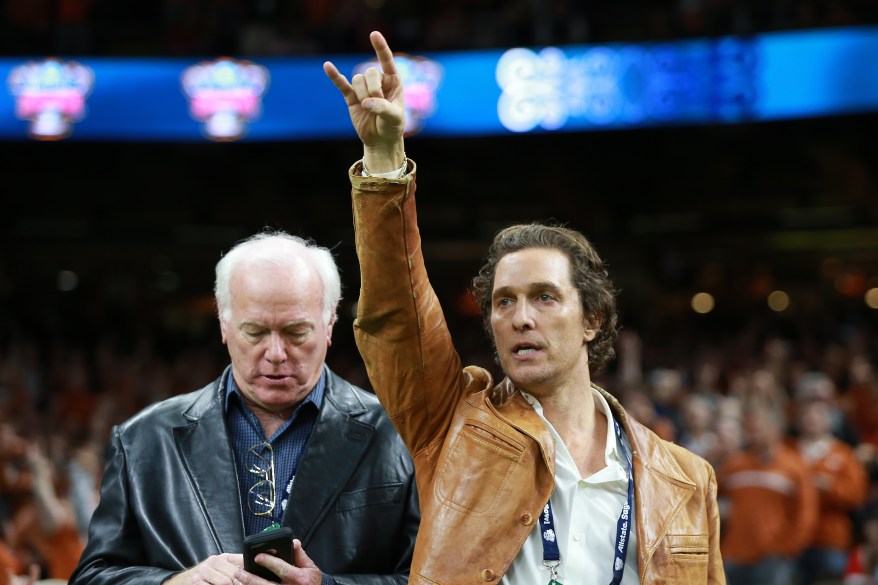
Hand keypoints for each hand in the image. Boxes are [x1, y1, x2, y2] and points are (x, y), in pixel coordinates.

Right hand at [164, 553, 244, 584]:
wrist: (181, 582)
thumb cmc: (204, 576)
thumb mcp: (219, 567)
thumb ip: (234, 565)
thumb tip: (252, 568)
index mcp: (221, 558)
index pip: (241, 563)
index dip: (248, 574)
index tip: (251, 580)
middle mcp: (213, 562)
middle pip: (235, 575)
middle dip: (239, 584)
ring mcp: (204, 572)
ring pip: (226, 582)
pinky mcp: (196, 582)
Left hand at [236, 539, 323, 584]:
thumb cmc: (311, 581)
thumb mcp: (311, 567)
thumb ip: (301, 555)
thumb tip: (294, 542)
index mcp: (299, 578)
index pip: (282, 569)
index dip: (269, 562)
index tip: (258, 556)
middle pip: (266, 584)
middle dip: (251, 578)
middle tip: (239, 571)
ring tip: (238, 578)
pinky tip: (244, 584)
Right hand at [324, 30, 405, 172]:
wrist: (381, 141)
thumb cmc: (393, 127)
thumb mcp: (394, 118)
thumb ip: (383, 108)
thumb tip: (366, 102)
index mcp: (393, 81)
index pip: (386, 60)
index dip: (380, 47)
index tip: (373, 34)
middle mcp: (378, 81)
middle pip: (369, 72)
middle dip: (373, 89)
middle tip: (377, 103)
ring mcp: (363, 88)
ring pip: (357, 80)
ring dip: (362, 94)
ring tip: (368, 108)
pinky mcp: (351, 97)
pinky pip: (341, 85)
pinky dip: (334, 76)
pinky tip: (327, 66)